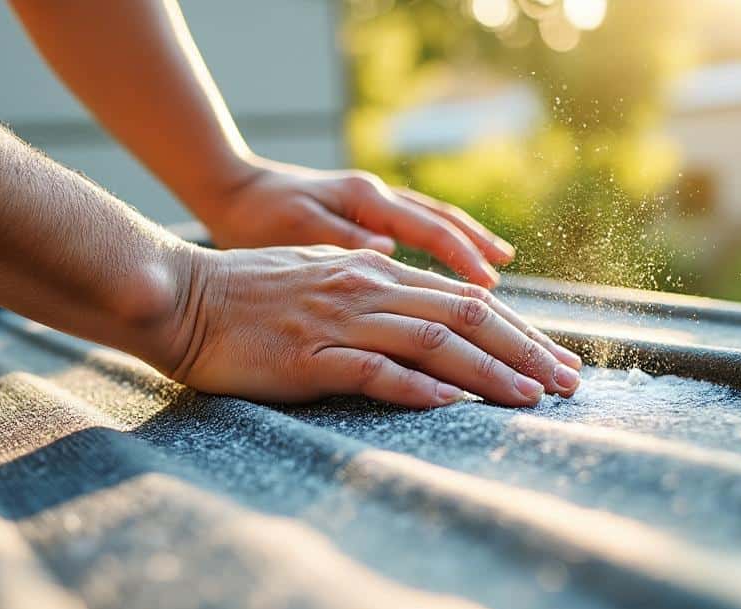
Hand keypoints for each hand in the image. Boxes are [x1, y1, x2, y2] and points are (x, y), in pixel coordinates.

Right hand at [164, 244, 581, 408]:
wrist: (181, 299)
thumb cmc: (248, 296)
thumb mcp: (319, 278)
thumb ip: (368, 288)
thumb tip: (411, 303)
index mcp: (374, 274)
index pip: (465, 302)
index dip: (519, 333)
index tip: (557, 362)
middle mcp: (366, 290)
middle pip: (465, 317)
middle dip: (525, 351)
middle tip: (569, 385)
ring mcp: (337, 322)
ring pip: (432, 342)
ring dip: (489, 372)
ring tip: (532, 398)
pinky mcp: (306, 357)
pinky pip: (372, 371)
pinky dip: (416, 388)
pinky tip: (451, 405)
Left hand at [193, 158, 515, 287]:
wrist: (229, 189)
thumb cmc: (256, 214)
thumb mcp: (294, 230)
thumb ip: (341, 239)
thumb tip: (388, 251)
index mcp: (364, 200)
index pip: (428, 230)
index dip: (463, 258)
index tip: (490, 286)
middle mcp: (375, 199)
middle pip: (443, 225)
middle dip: (480, 251)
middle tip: (511, 279)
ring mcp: (371, 207)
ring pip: (434, 225)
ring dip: (468, 246)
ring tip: (499, 266)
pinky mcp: (362, 217)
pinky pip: (415, 228)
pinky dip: (441, 244)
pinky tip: (453, 268)